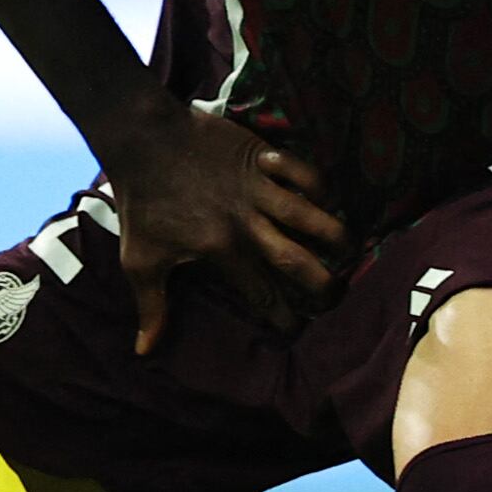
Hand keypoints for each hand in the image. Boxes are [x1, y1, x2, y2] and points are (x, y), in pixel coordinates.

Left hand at [101, 100, 348, 353]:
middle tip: (336, 296)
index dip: (281, 315)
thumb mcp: (140, 260)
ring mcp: (256, 188)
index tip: (295, 330)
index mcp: (221, 250)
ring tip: (351, 249)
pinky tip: (322, 196)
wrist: (142, 139)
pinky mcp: (259, 156)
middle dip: (321, 282)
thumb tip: (143, 352)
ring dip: (333, 233)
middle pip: (295, 259)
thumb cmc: (141, 204)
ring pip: (308, 214)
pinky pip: (301, 169)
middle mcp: (246, 223)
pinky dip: (314, 180)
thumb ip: (152, 307)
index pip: (260, 293)